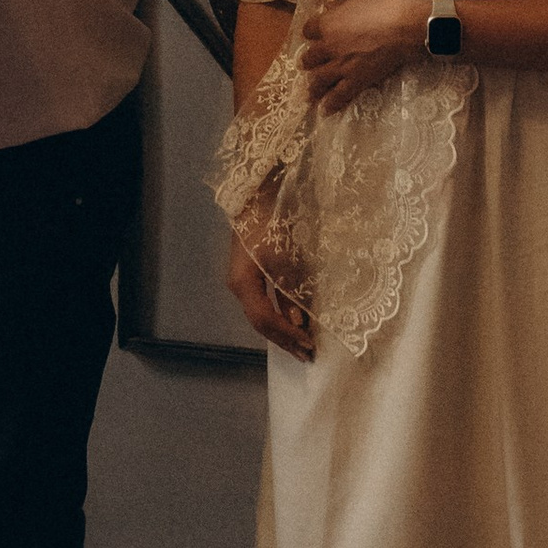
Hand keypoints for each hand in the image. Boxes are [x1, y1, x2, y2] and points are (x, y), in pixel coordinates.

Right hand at [226, 233, 314, 360]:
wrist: (259, 192)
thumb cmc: (273, 222)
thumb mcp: (286, 258)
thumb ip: (291, 292)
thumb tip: (298, 322)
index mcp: (243, 283)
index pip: (265, 319)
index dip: (287, 335)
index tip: (309, 346)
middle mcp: (238, 285)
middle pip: (260, 322)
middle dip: (284, 339)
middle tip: (307, 355)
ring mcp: (241, 280)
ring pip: (260, 314)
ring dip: (281, 330)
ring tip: (301, 344)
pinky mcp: (248, 273)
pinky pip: (261, 302)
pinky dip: (278, 315)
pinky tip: (292, 321)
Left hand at [299, 0, 432, 114]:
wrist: (400, 27)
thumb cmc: (380, 7)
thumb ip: (338, 2)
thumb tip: (325, 1)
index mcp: (326, 24)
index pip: (308, 30)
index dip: (310, 33)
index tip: (312, 36)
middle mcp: (328, 47)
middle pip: (310, 58)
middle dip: (308, 62)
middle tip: (308, 66)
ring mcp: (340, 66)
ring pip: (319, 79)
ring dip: (313, 87)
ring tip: (310, 94)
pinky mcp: (355, 80)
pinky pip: (339, 95)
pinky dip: (331, 104)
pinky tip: (325, 110)